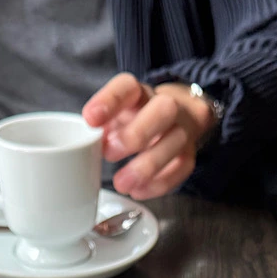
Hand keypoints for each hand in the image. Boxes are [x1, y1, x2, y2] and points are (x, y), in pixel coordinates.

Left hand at [82, 72, 215, 199]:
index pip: (127, 87)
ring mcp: (182, 129)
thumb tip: (88, 147)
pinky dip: (159, 183)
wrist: (175, 119)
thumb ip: (102, 128)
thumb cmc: (136, 119)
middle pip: (163, 110)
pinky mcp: (189, 154)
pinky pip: (181, 167)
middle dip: (136, 134)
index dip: (109, 101)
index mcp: (140, 93)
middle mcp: (166, 106)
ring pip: (175, 141)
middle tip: (109, 154)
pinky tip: (139, 190)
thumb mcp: (115, 116)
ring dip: (147, 166)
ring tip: (121, 184)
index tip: (90, 119)